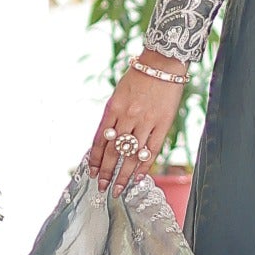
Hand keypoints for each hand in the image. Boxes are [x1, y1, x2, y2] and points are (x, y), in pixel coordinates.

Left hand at [87, 54, 185, 195]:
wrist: (162, 65)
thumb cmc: (138, 78)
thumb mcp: (117, 95)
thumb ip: (112, 118)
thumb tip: (106, 142)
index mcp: (113, 109)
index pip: (100, 140)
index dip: (95, 160)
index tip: (92, 173)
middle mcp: (128, 117)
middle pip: (114, 152)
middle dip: (107, 172)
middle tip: (102, 187)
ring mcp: (146, 122)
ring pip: (132, 155)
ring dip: (124, 175)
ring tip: (118, 189)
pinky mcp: (162, 125)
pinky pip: (151, 150)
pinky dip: (144, 166)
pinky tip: (139, 177)